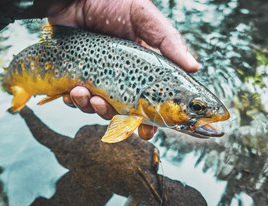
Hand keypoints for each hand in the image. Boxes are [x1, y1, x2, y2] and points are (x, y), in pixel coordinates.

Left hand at [48, 0, 199, 139]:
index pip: (151, 100)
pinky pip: (76, 100)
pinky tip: (74, 89)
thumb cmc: (109, 2)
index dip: (151, 119)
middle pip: (123, 111)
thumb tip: (194, 67)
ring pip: (98, 108)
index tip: (148, 131)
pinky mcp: (77, 77)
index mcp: (142, 67)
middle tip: (109, 110)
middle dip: (116, 117)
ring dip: (92, 108)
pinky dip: (74, 100)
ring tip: (86, 94)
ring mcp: (98, 78)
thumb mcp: (142, 17)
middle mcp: (121, 77)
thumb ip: (167, 41)